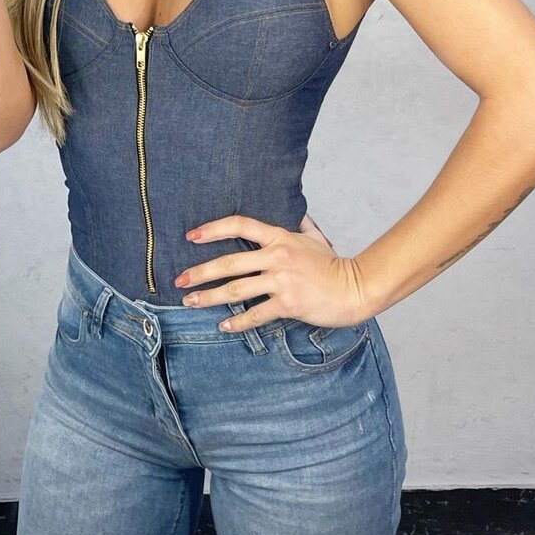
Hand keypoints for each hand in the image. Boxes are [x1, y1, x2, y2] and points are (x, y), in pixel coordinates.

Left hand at [174, 212, 369, 331]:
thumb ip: (299, 223)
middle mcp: (277, 256)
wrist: (355, 288)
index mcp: (280, 237)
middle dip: (200, 272)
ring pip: (236, 290)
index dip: (213, 229)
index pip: (240, 224)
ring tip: (190, 302)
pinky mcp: (287, 303)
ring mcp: (281, 280)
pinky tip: (223, 325)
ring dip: (209, 297)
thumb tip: (294, 209)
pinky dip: (237, 322)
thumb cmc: (333, 264)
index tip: (192, 236)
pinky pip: (255, 314)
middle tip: (179, 279)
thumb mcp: (314, 237)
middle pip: (229, 262)